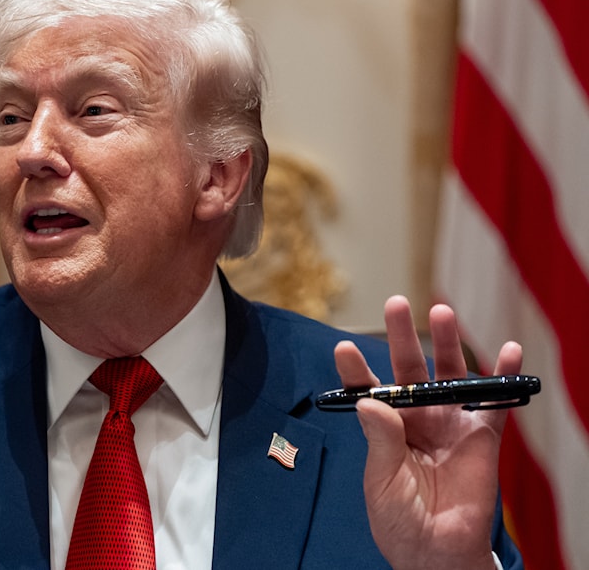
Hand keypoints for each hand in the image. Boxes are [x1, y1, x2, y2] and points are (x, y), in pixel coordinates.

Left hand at [334, 295, 520, 569]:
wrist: (436, 552)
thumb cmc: (399, 520)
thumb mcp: (382, 481)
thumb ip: (380, 440)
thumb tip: (370, 401)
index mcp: (384, 427)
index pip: (368, 389)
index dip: (356, 368)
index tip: (342, 347)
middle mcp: (416, 418)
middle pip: (409, 369)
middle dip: (401, 337)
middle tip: (394, 303)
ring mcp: (450, 424)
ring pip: (449, 375)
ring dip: (448, 343)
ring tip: (441, 312)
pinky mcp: (482, 437)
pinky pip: (494, 402)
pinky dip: (502, 376)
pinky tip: (507, 349)